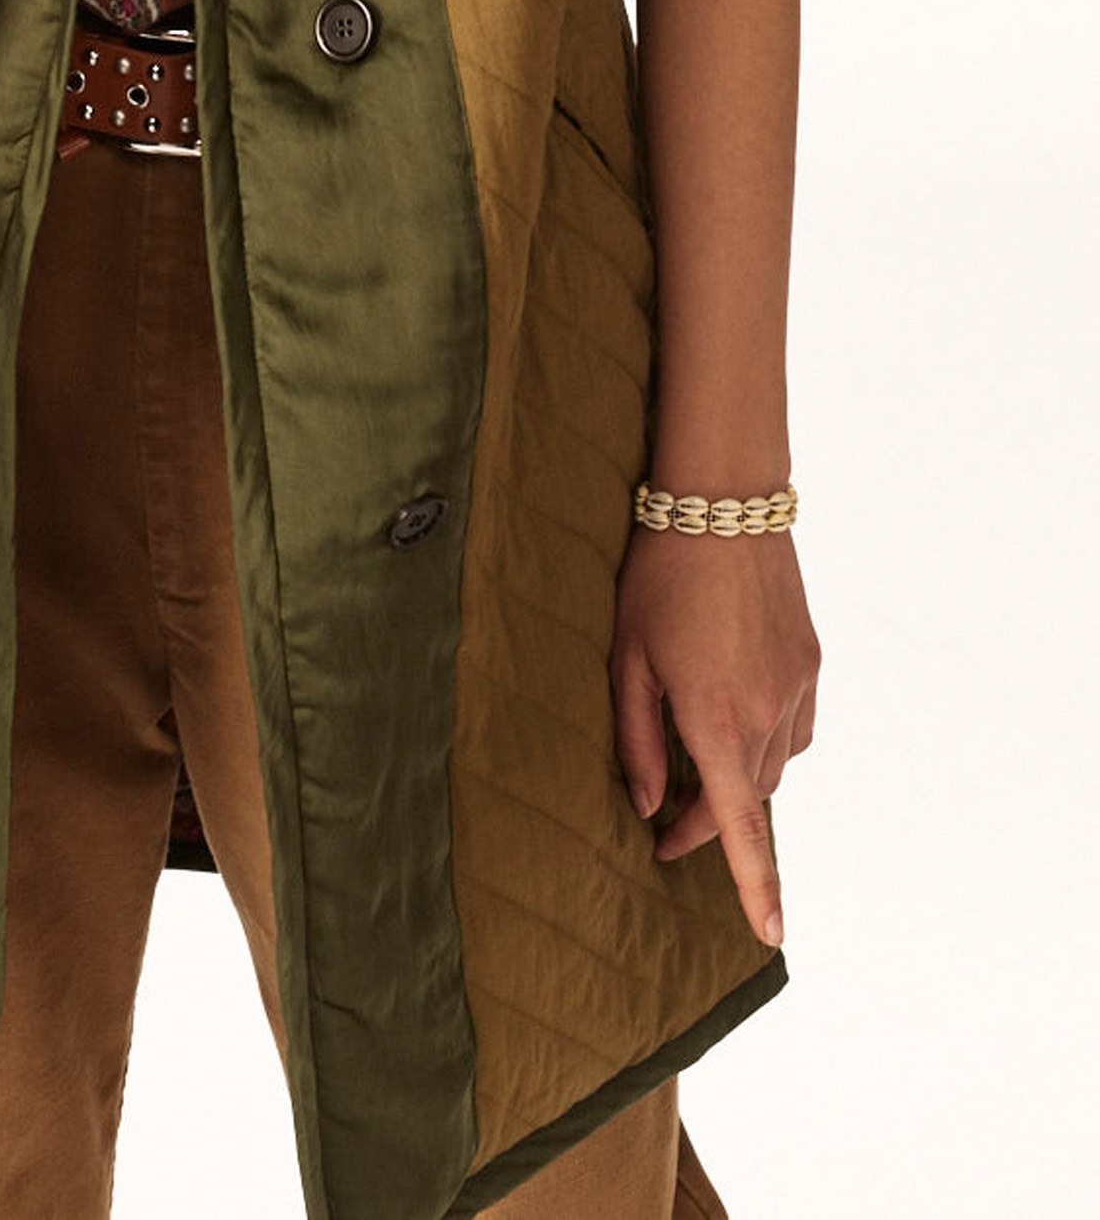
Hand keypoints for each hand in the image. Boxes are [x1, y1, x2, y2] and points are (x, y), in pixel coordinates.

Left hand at [609, 521, 819, 948]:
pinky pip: (794, 726)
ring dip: (738, 777)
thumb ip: (636, 738)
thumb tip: (652, 805)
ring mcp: (798, 687)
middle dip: (709, 822)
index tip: (772, 936)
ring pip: (773, 763)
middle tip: (664, 825)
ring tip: (695, 759)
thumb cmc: (657, 576)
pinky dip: (766, 739)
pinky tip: (735, 718)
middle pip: (746, 797)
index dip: (755, 886)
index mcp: (717, 719)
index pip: (740, 826)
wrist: (723, 502)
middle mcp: (769, 713)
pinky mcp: (812, 662)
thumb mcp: (626, 657)